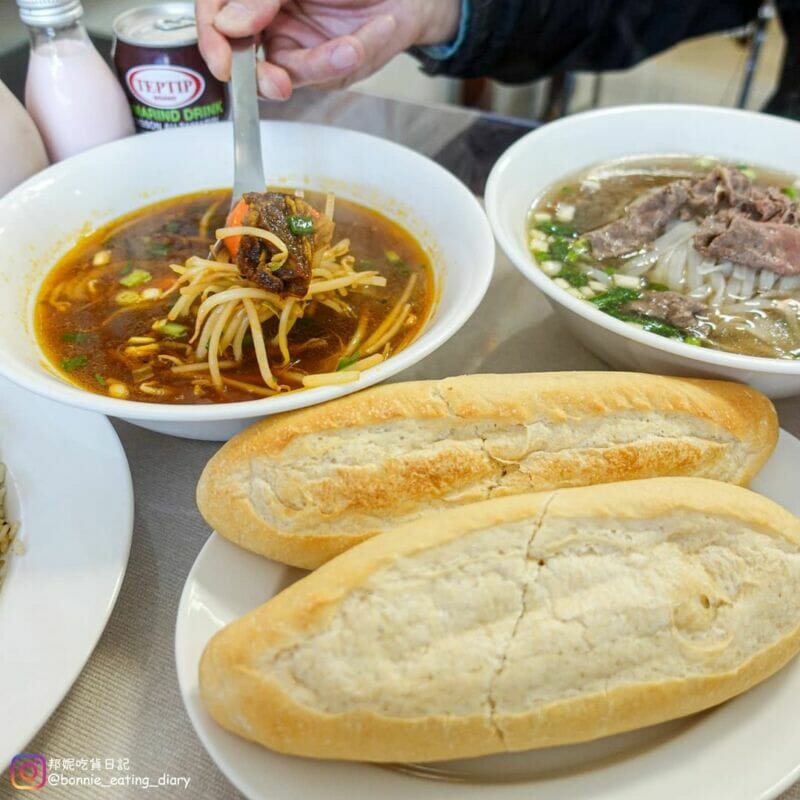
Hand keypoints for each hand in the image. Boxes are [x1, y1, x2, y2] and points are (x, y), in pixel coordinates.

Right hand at [196, 0, 460, 99]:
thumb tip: (228, 23)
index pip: (215, 13)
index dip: (212, 39)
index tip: (223, 62)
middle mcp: (266, 19)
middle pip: (242, 57)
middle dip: (259, 76)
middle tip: (276, 83)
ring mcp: (292, 45)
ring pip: (285, 73)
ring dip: (320, 64)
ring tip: (351, 49)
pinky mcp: (321, 66)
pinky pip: (323, 74)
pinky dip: (346, 58)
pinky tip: (365, 38)